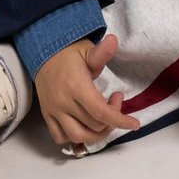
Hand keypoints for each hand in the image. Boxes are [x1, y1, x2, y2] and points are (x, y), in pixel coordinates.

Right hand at [35, 33, 139, 149]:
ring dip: (96, 134)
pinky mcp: (47, 115)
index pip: (100, 112)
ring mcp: (54, 111)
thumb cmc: (70, 53)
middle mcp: (64, 102)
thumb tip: (113, 40)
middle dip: (112, 119)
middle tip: (115, 100)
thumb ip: (101, 52)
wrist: (44, 53)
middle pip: (93, 125)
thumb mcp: (87, 50)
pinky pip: (59, 137)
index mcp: (76, 86)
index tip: (134, 123)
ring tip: (103, 118)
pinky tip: (84, 125)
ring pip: (77, 136)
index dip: (119, 120)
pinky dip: (74, 137)